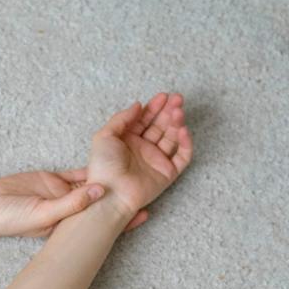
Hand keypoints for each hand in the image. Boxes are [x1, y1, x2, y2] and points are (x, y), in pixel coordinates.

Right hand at [0, 168, 150, 237]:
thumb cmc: (10, 218)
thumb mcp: (41, 214)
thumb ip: (69, 202)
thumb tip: (97, 190)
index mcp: (73, 225)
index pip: (103, 222)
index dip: (124, 219)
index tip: (146, 212)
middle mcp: (75, 210)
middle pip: (105, 200)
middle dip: (124, 192)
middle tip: (146, 181)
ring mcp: (66, 194)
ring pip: (96, 181)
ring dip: (112, 172)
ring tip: (133, 162)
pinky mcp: (56, 180)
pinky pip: (80, 170)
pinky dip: (94, 162)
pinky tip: (110, 153)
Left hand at [85, 93, 192, 218]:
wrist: (111, 192)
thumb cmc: (103, 166)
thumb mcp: (104, 136)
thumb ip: (121, 118)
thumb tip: (138, 105)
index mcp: (128, 140)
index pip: (144, 120)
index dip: (154, 107)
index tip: (163, 96)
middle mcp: (143, 149)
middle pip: (160, 126)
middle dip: (169, 111)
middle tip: (177, 98)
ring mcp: (156, 160)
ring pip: (172, 138)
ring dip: (177, 123)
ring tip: (178, 111)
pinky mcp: (168, 173)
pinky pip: (182, 156)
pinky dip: (185, 143)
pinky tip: (183, 130)